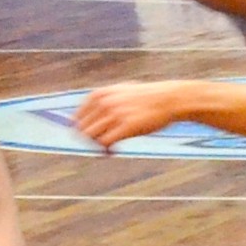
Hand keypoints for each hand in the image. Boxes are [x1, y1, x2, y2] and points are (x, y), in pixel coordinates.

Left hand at [70, 81, 189, 150]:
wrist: (168, 99)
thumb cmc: (145, 98)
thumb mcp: (119, 92)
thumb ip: (102, 102)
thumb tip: (83, 118)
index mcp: (100, 94)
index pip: (77, 118)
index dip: (80, 131)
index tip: (87, 139)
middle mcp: (105, 103)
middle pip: (83, 129)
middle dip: (88, 140)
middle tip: (97, 147)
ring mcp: (115, 115)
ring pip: (92, 137)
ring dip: (96, 147)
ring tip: (106, 150)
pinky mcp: (126, 127)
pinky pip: (105, 143)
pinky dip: (105, 151)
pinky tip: (112, 152)